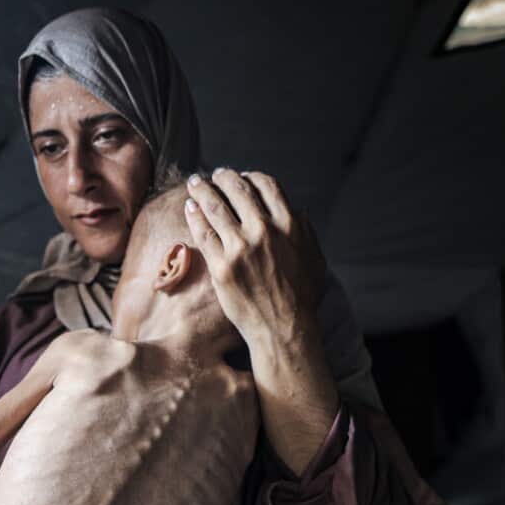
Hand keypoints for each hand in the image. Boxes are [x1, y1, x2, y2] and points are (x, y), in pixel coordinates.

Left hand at [183, 168, 326, 342]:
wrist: (283, 329)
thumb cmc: (302, 297)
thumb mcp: (314, 258)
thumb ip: (306, 231)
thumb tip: (299, 210)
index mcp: (289, 224)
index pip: (266, 185)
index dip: (250, 176)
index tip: (242, 176)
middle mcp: (264, 230)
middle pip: (236, 189)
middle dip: (222, 178)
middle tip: (213, 176)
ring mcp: (240, 247)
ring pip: (215, 206)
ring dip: (202, 190)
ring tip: (195, 184)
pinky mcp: (221, 266)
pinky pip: (203, 232)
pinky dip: (194, 215)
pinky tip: (190, 208)